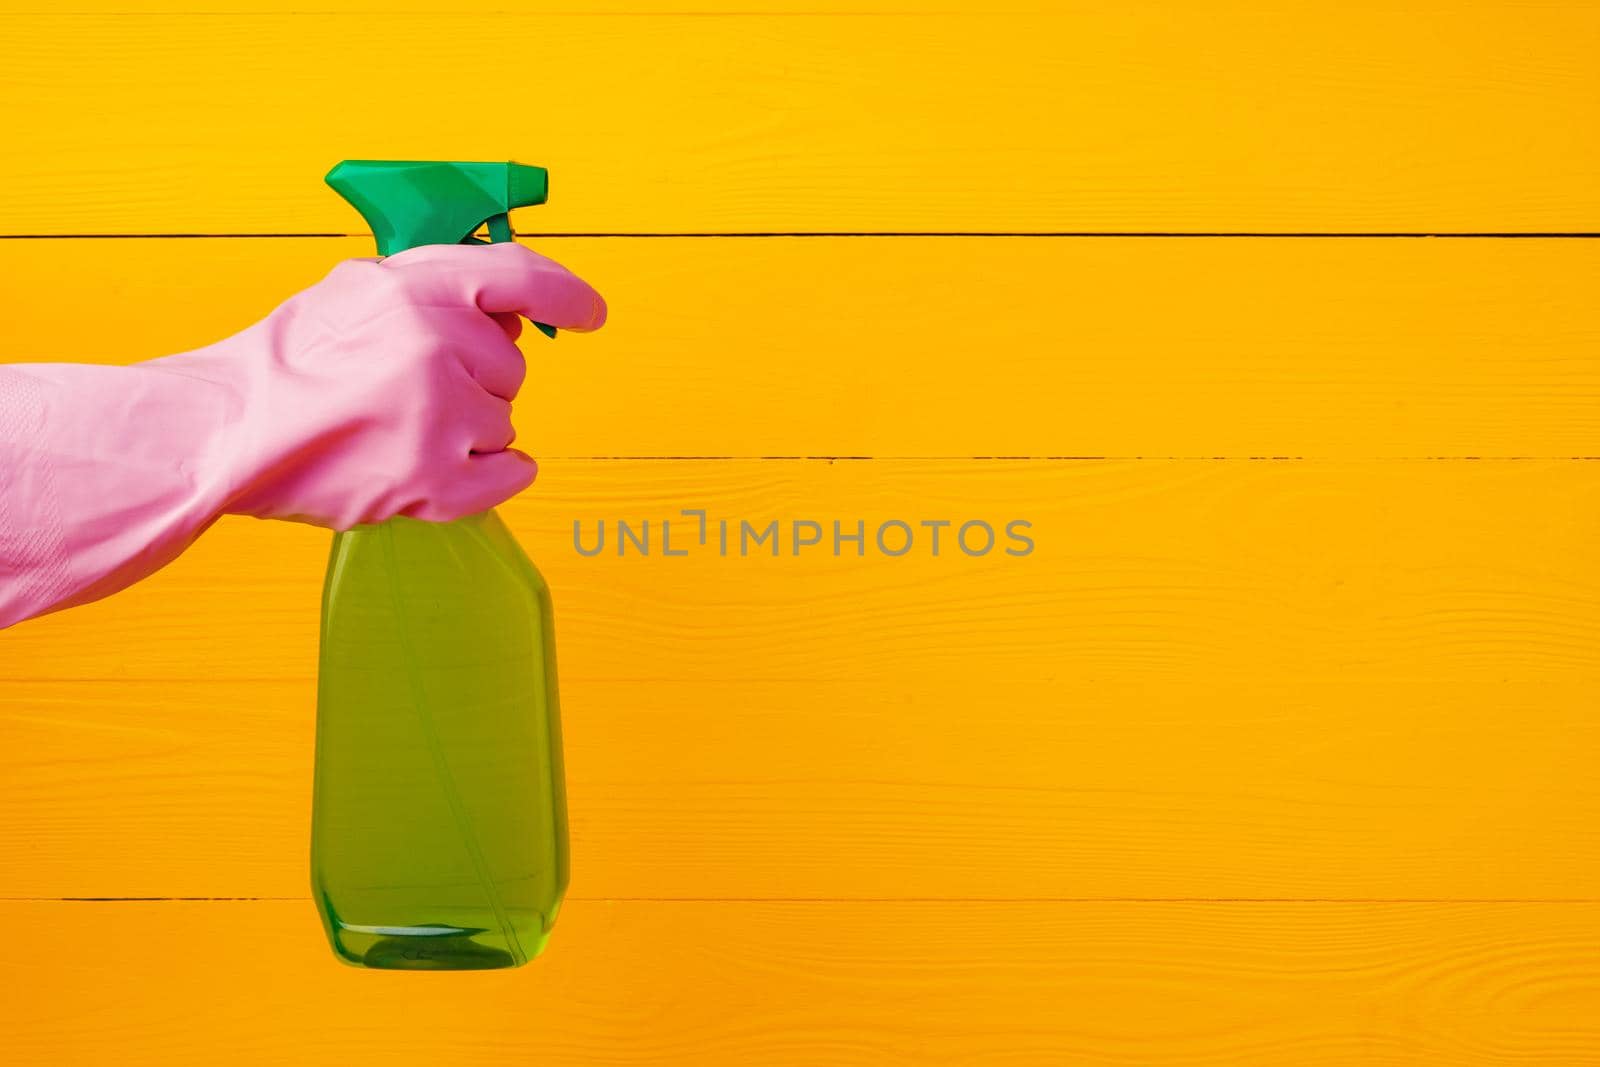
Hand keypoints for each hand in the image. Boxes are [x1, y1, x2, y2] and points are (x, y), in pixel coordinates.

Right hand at [168, 241, 605, 529]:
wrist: (229, 431)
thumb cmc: (289, 363)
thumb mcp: (359, 289)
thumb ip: (433, 288)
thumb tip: (504, 310)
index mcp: (420, 288)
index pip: (522, 277)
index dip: (567, 295)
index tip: (591, 313)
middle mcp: (440, 346)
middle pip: (512, 367)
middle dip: (476, 380)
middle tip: (408, 390)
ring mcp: (442, 416)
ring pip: (506, 423)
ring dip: (469, 431)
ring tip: (396, 429)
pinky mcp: (436, 480)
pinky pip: (511, 475)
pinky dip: (491, 478)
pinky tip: (440, 469)